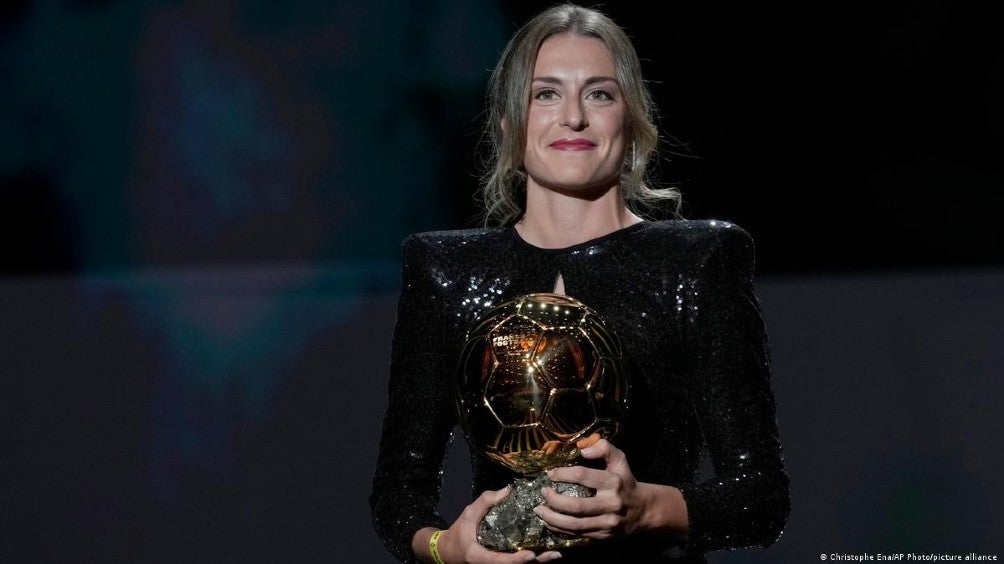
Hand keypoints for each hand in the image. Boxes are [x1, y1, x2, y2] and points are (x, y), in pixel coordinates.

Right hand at [434, 487, 562, 562]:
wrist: (449, 551)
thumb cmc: (459, 533)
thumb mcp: (468, 514)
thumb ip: (486, 501)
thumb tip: (508, 490)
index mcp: (480, 557)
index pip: (501, 561)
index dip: (517, 560)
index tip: (532, 554)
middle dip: (537, 561)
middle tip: (556, 553)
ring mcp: (497, 563)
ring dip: (539, 560)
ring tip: (557, 552)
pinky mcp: (501, 561)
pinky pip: (518, 562)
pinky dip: (533, 557)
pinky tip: (547, 550)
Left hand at [533, 438, 648, 540]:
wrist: (643, 511)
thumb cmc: (625, 482)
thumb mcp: (619, 461)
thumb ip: (604, 448)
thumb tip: (583, 450)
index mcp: (613, 482)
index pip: (582, 476)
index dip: (562, 474)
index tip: (550, 474)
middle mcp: (610, 504)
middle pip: (575, 505)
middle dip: (554, 500)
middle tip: (543, 492)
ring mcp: (607, 523)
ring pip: (574, 524)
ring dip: (552, 518)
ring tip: (539, 510)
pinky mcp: (603, 536)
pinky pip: (577, 534)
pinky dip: (559, 529)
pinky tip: (549, 522)